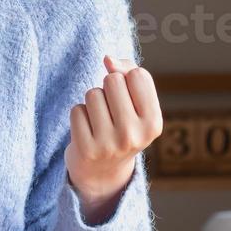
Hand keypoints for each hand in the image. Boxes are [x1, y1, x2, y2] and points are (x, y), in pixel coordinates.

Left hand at [65, 55, 163, 222]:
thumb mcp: (135, 102)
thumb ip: (128, 71)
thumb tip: (108, 59)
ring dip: (92, 103)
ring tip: (99, 122)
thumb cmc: (121, 124)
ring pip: (92, 94)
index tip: (127, 99)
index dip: (127, 80)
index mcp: (154, 123)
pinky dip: (79, 116)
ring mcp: (110, 144)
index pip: (137, 75)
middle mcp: (135, 135)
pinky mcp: (86, 149)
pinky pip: (76, 110)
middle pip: (113, 80)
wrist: (102, 171)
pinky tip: (87, 132)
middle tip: (111, 113)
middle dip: (108, 90)